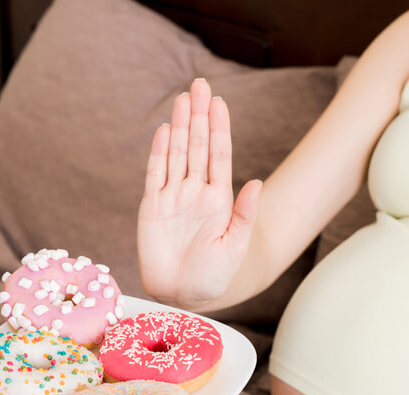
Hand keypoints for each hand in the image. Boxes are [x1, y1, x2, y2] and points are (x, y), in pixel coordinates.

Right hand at [138, 78, 261, 307]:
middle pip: (196, 146)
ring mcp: (173, 197)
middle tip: (201, 85)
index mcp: (218, 199)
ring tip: (184, 98)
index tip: (220, 103)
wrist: (181, 294)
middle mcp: (195, 192)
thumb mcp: (234, 246)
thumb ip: (244, 215)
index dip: (219, 129)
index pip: (218, 156)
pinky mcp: (151, 207)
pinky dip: (158, 152)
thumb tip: (256, 183)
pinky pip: (154, 174)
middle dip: (199, 116)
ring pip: (176, 153)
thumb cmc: (213, 275)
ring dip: (179, 126)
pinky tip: (163, 131)